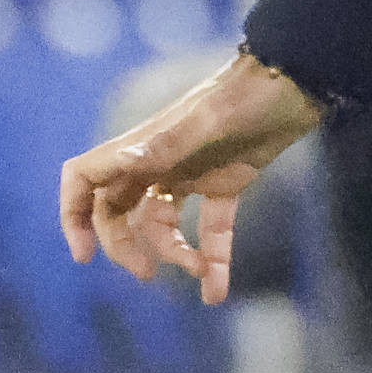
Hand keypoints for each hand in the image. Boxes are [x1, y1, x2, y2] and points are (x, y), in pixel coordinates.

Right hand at [59, 51, 321, 303]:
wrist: (298, 80)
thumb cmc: (249, 93)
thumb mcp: (209, 121)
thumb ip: (168, 144)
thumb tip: (123, 160)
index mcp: (145, 146)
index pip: (86, 178)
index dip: (73, 214)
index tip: (84, 255)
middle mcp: (159, 160)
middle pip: (119, 212)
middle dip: (126, 246)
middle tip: (147, 274)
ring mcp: (192, 172)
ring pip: (163, 225)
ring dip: (176, 254)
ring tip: (201, 274)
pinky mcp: (226, 182)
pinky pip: (210, 227)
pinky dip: (213, 258)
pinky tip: (216, 293)